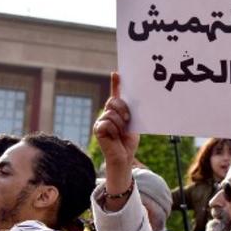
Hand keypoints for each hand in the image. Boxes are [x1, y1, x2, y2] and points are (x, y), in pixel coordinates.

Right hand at [93, 73, 138, 198]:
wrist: (124, 157)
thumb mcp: (132, 125)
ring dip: (120, 124)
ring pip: (112, 114)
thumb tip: (131, 104)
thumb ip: (129, 114)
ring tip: (121, 134)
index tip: (117, 73)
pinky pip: (107, 123)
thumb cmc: (128, 142)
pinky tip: (114, 137)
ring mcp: (101, 121)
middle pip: (114, 101)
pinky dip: (114, 130)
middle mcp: (107, 114)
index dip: (116, 84)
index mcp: (117, 111)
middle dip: (123, 110)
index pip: (116, 95)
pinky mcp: (98, 129)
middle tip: (128, 120)